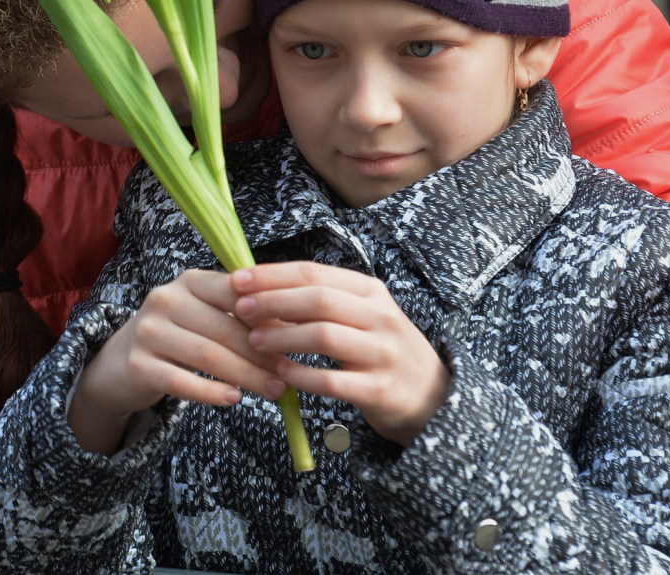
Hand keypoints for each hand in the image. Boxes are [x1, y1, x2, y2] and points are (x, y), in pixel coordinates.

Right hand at [70, 269, 285, 453]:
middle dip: (262, 353)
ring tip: (274, 390)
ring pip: (207, 356)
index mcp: (190, 281)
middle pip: (225, 328)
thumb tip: (295, 328)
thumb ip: (241, 316)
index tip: (298, 336)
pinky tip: (235, 399)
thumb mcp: (205, 316)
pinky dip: (211, 392)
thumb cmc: (177, 338)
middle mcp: (165, 299)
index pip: (236, 292)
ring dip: (246, 375)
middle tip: (290, 373)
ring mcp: (148, 331)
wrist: (118, 366)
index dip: (269, 314)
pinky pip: (181, 381)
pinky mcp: (137, 364)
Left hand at [231, 262, 449, 447]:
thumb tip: (263, 288)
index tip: (238, 279)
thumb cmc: (382, 350)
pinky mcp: (379, 389)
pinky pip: (332, 380)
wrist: (432, 396)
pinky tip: (280, 373)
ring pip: (324, 336)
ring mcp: (382, 353)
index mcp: (371, 291)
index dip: (273, 275)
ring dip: (282, 337)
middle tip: (240, 308)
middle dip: (273, 301)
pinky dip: (302, 375)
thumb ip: (324, 301)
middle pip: (318, 299)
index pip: (315, 272)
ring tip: (253, 340)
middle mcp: (380, 316)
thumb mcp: (364, 315)